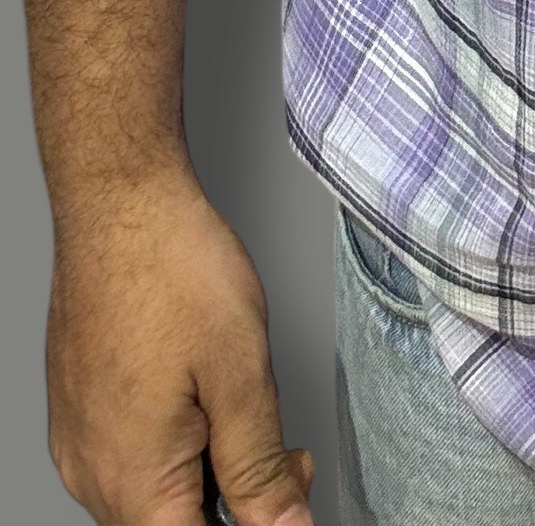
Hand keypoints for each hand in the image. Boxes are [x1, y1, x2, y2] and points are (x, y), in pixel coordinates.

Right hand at [44, 161, 314, 525]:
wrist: (120, 205)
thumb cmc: (173, 270)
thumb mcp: (242, 375)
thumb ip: (260, 469)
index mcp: (134, 480)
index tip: (289, 502)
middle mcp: (92, 473)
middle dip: (238, 506)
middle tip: (289, 458)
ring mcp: (79, 444)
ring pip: (153, 497)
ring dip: (209, 475)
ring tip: (246, 415)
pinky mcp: (79, 414)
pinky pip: (129, 461)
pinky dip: (177, 448)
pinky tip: (205, 403)